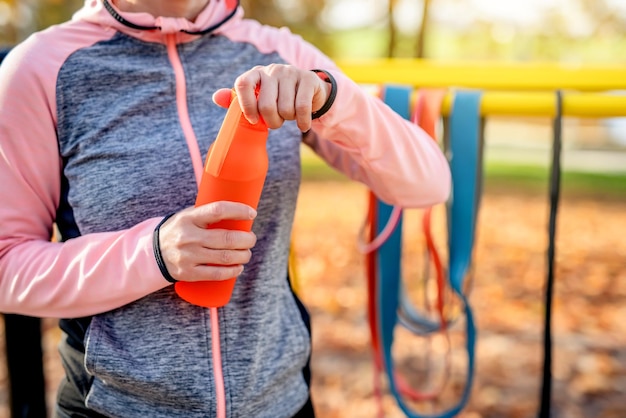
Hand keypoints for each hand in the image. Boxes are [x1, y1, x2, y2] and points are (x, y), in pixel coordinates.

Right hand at [158, 202, 257, 281]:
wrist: (153, 252)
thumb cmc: (179, 230)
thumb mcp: (187, 216)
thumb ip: (208, 212)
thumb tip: (239, 210)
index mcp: (189, 218)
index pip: (218, 210)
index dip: (239, 211)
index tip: (252, 213)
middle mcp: (188, 237)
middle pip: (227, 238)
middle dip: (247, 239)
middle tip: (251, 239)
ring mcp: (188, 256)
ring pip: (225, 257)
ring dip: (243, 255)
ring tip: (247, 253)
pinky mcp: (189, 273)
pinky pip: (217, 274)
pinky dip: (233, 271)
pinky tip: (239, 267)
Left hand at [212, 64, 331, 131]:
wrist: (309, 91)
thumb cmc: (278, 98)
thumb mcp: (258, 98)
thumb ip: (237, 100)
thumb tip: (216, 98)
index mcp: (256, 73)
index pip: (242, 84)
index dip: (246, 106)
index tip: (252, 120)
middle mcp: (272, 69)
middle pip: (266, 105)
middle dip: (272, 122)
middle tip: (276, 122)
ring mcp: (291, 72)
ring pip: (285, 109)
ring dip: (289, 120)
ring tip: (290, 115)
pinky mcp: (308, 79)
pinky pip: (301, 108)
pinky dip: (302, 122)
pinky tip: (302, 125)